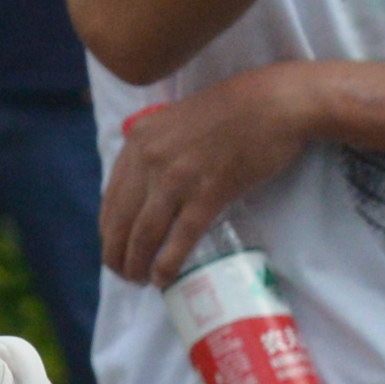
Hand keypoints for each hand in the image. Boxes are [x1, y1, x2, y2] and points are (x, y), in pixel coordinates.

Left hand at [102, 68, 316, 282]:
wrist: (276, 102)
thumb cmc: (234, 109)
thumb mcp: (176, 120)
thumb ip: (156, 147)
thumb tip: (146, 183)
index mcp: (139, 140)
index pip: (111, 196)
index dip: (108, 229)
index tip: (112, 246)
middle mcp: (150, 159)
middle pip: (121, 219)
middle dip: (116, 253)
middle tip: (121, 273)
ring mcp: (177, 177)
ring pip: (144, 232)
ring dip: (136, 263)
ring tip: (138, 281)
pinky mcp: (209, 192)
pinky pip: (180, 237)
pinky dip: (167, 262)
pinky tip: (163, 278)